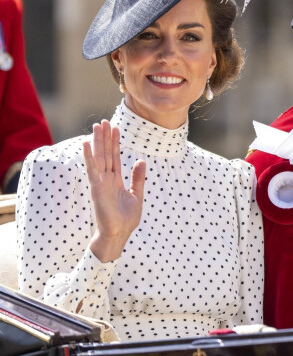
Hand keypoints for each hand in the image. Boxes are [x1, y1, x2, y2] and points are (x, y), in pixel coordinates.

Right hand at [83, 120, 145, 261]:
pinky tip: (86, 144)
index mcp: (116, 180)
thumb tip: (141, 161)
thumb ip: (138, 178)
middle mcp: (107, 179)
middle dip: (105, 137)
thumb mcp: (137, 195)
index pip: (115, 157)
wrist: (118, 234)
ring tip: (97, 126)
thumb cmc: (126, 219)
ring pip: (99, 157)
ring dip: (98, 141)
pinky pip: (92, 169)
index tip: (114, 128)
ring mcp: (100, 182)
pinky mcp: (96, 188)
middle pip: (106, 153)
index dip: (115, 143)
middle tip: (103, 121)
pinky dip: (89, 156)